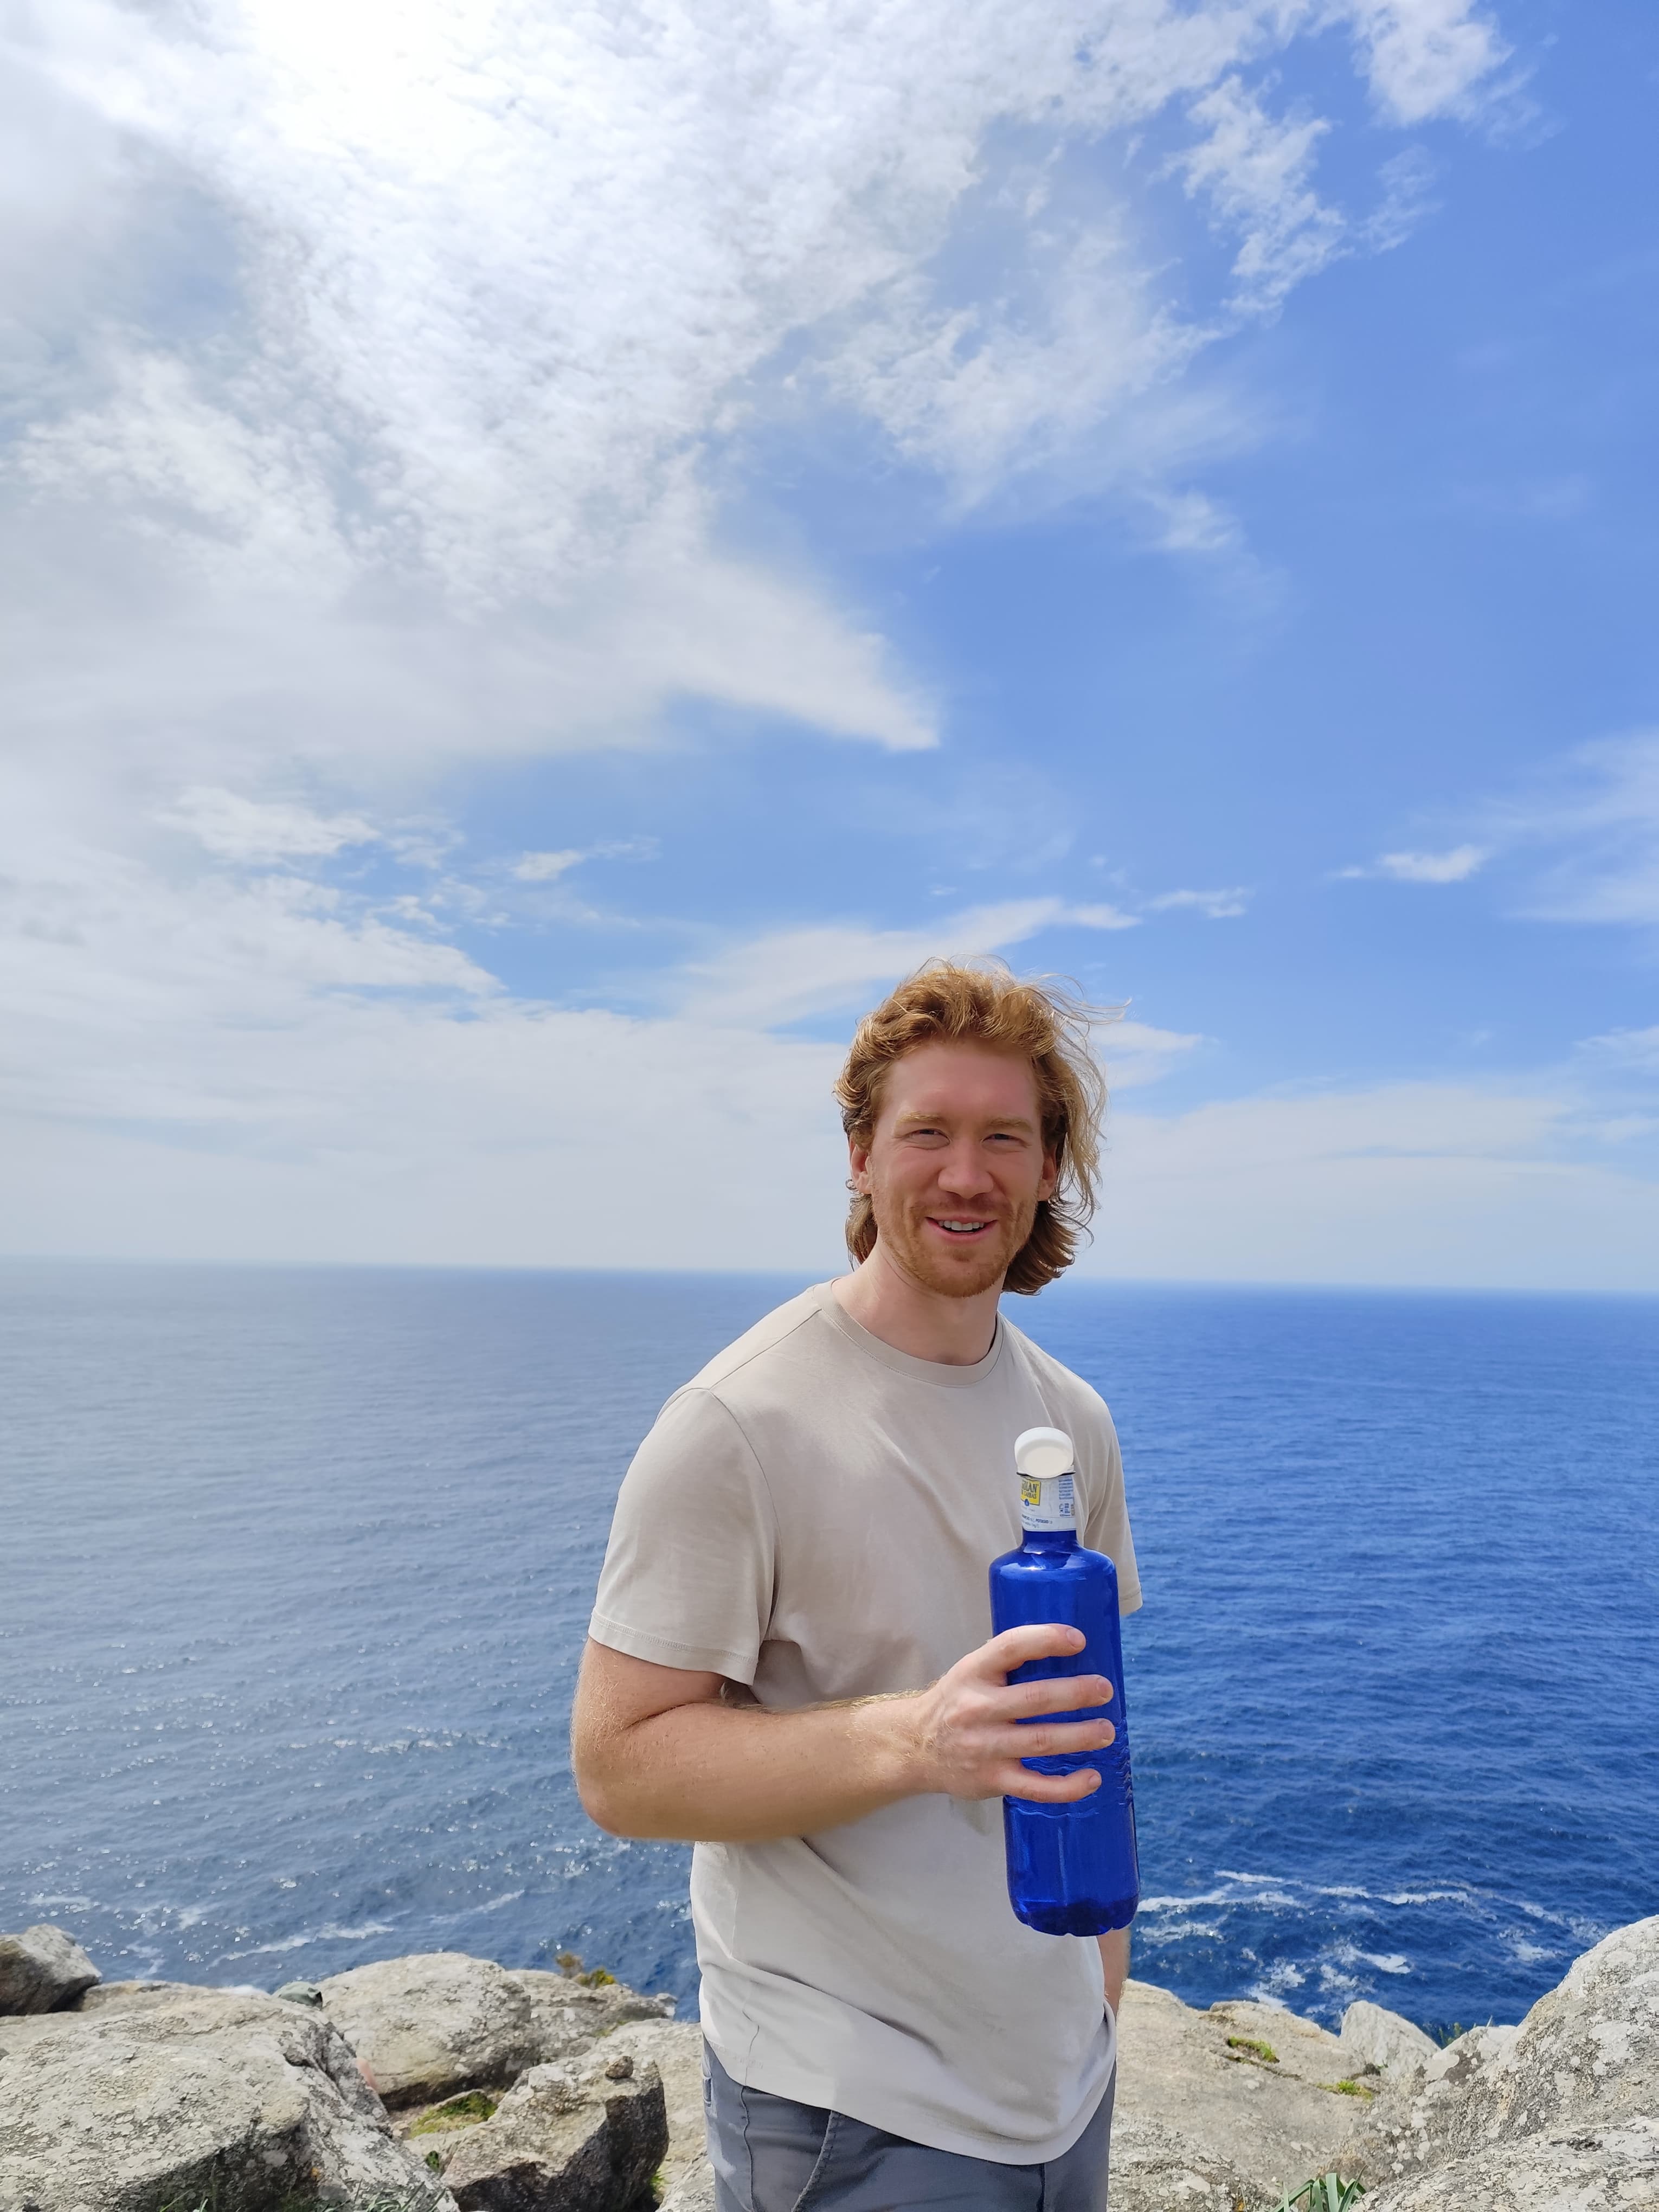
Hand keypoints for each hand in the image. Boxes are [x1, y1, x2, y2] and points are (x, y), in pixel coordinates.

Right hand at [892, 1625, 1114, 1803]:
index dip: (1045, 1639)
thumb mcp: (971, 1672)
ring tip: (1106, 1731)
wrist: (915, 1747)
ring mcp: (984, 1746)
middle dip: (1075, 1693)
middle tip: (1104, 1690)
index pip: (1010, 1647)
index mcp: (974, 1672)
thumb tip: (1068, 1652)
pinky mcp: (992, 1779)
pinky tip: (1092, 1778)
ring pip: (1040, 1740)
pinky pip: (1035, 1786)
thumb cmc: (956, 1702)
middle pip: (1034, 1698)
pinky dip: (1067, 1786)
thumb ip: (1007, 1664)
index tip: (1079, 1640)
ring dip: (1080, 1736)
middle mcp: (977, 1707)